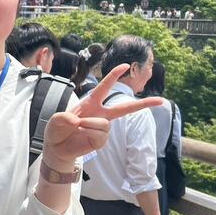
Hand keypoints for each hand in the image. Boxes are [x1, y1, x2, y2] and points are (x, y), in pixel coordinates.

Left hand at [43, 64, 164, 168]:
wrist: (56, 148)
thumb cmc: (57, 130)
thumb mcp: (54, 121)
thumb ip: (62, 118)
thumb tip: (78, 121)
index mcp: (90, 103)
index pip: (104, 87)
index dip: (114, 76)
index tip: (125, 65)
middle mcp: (100, 114)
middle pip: (124, 108)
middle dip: (143, 104)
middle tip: (161, 101)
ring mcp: (102, 127)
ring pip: (103, 123)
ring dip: (88, 125)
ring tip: (77, 128)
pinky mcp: (101, 140)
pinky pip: (99, 134)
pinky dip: (89, 134)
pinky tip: (82, 135)